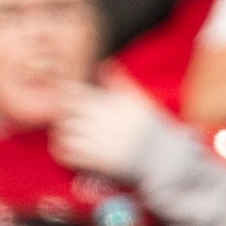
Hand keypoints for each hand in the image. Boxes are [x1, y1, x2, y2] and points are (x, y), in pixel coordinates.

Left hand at [47, 80, 168, 183]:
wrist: (163, 157)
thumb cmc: (152, 126)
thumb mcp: (138, 99)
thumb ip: (119, 81)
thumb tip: (105, 64)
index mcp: (107, 104)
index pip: (73, 93)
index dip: (65, 95)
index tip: (67, 100)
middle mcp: (99, 121)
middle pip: (64, 113)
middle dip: (62, 114)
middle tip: (65, 118)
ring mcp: (96, 141)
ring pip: (63, 133)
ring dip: (61, 132)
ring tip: (66, 133)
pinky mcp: (96, 161)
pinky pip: (67, 155)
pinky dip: (61, 152)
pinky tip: (66, 148)